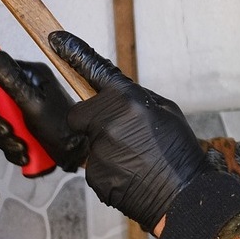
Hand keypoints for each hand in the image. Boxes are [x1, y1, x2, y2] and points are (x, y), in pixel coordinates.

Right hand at [0, 49, 86, 175]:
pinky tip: (25, 153)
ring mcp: (26, 110)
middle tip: (10, 131)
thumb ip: (11, 81)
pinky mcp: (26, 127)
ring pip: (0, 123)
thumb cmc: (65, 128)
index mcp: (31, 77)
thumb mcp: (34, 104)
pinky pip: (8, 137)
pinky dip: (13, 149)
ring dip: (7, 140)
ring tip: (23, 146)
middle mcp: (27, 90)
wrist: (79, 155)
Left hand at [51, 31, 210, 231]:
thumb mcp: (166, 112)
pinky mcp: (95, 176)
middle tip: (119, 136)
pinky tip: (130, 176)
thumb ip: (136, 99)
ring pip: (89, 143)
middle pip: (80, 114)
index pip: (94, 70)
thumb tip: (116, 95)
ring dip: (105, 149)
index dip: (73, 53)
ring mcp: (99, 151)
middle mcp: (109, 123)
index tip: (55, 40)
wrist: (184, 198)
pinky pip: (94, 167)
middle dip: (92, 122)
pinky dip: (108, 171)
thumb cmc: (180, 154)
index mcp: (128, 101)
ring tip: (134, 161)